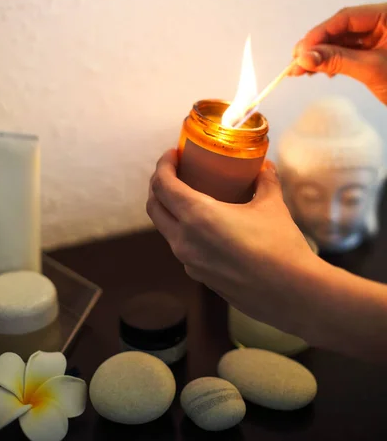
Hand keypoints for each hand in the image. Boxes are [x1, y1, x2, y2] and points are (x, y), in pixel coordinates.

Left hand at [146, 149, 317, 334]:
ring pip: (166, 229)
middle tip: (176, 172)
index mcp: (197, 216)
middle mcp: (185, 240)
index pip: (163, 185)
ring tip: (189, 197)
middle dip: (159, 186)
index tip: (173, 154)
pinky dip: (184, 230)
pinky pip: (182, 248)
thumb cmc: (280, 246)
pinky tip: (206, 227)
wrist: (292, 293)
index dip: (163, 165)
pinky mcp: (200, 277)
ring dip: (170, 209)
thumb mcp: (272, 206)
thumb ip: (265, 181)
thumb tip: (265, 166)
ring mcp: (189, 262)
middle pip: (155, 207)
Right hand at [292, 3, 386, 103]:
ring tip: (301, 70)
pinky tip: (321, 72)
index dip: (320, 33)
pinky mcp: (375, 53)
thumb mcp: (372, 70)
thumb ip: (337, 60)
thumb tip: (304, 58)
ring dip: (321, 56)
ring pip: (342, 42)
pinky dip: (333, 62)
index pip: (346, 18)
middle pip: (341, 29)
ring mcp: (378, 38)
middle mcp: (382, 22)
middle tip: (295, 62)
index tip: (300, 51)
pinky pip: (348, 52)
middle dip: (317, 46)